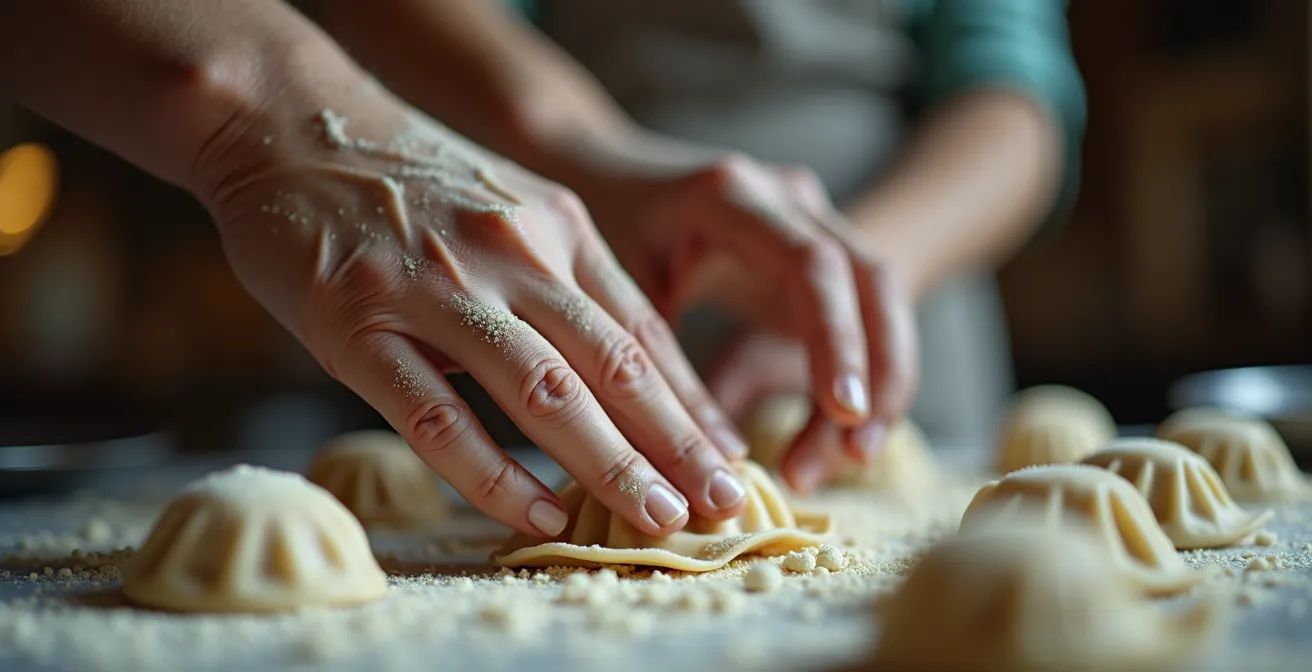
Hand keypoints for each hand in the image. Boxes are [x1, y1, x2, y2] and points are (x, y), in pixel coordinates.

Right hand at [197, 97, 751, 538]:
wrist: (288, 122)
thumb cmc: (410, 179)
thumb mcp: (512, 208)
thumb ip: (568, 281)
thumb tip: (632, 371)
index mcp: (556, 228)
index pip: (642, 330)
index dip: (694, 400)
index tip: (733, 456)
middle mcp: (512, 255)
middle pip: (614, 363)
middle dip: (678, 442)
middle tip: (725, 503)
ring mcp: (437, 291)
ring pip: (545, 391)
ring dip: (610, 462)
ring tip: (660, 519)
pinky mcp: (360, 327)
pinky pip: (438, 418)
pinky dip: (493, 474)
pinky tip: (537, 514)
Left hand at [573, 137, 917, 491]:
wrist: (615, 177)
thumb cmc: (614, 237)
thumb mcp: (620, 293)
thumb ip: (657, 362)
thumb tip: (696, 461)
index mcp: (732, 197)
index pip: (812, 264)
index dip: (835, 338)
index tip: (842, 409)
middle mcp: (789, 199)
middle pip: (873, 280)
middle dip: (879, 369)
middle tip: (857, 449)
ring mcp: (816, 223)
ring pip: (884, 302)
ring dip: (883, 381)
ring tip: (852, 458)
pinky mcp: (828, 260)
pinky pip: (869, 318)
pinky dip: (866, 377)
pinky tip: (843, 439)